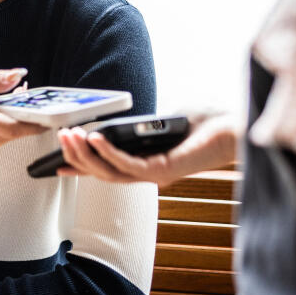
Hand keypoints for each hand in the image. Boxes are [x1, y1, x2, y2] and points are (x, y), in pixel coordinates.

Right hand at [0, 68, 45, 155]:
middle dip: (31, 112)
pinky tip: (5, 109)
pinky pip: (8, 135)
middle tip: (38, 96)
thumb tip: (18, 75)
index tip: (52, 115)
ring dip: (22, 116)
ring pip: (15, 132)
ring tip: (17, 97)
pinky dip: (12, 122)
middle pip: (18, 128)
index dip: (35, 122)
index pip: (10, 126)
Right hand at [56, 113, 239, 185]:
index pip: (108, 168)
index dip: (83, 166)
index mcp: (149, 164)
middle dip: (77, 158)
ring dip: (86, 155)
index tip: (58, 162)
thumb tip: (118, 120)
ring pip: (110, 172)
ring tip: (69, 137)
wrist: (236, 127)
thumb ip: (142, 124)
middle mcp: (150, 174)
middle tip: (58, 141)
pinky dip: (107, 152)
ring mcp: (156, 175)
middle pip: (103, 173)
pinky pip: (127, 165)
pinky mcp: (163, 170)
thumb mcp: (165, 120)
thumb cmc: (208, 122)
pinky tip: (94, 138)